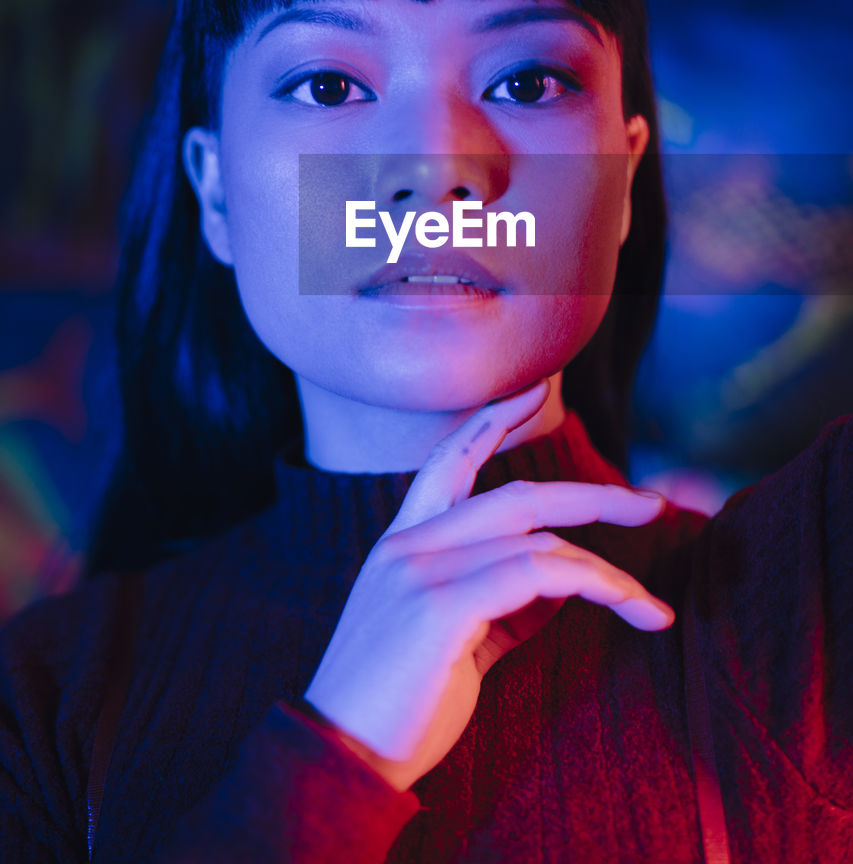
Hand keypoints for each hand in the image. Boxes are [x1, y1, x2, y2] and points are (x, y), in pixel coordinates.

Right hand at [302, 377, 673, 791]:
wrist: (342, 759)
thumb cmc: (399, 703)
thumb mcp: (453, 637)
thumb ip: (499, 599)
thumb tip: (562, 579)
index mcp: (403, 543)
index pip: (451, 460)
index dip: (494, 420)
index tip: (536, 389)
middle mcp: (409, 543)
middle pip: (516, 495)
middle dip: (591, 496)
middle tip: (651, 505)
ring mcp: (421, 569)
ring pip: (539, 540)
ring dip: (608, 570)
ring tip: (651, 606)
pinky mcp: (441, 605)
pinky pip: (541, 575)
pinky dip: (599, 585)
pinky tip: (632, 608)